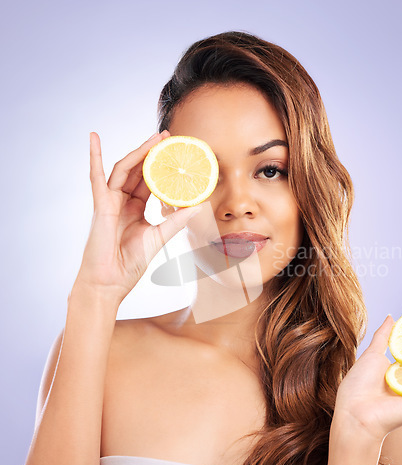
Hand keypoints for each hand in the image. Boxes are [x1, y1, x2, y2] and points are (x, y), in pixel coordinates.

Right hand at [74, 130, 201, 302]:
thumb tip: (198, 206)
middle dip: (152, 153)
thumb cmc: (130, 263)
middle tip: (168, 137)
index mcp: (136, 209)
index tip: (176, 154)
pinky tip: (94, 137)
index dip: (162, 167)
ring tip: (155, 138)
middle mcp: (122, 202)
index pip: (150, 181)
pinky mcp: (101, 205)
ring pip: (123, 169)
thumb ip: (176, 220)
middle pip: (138, 170)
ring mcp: (110, 201)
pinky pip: (96, 176)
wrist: (110, 282)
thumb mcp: (160, 237)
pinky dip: (94, 156)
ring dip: (138, 152)